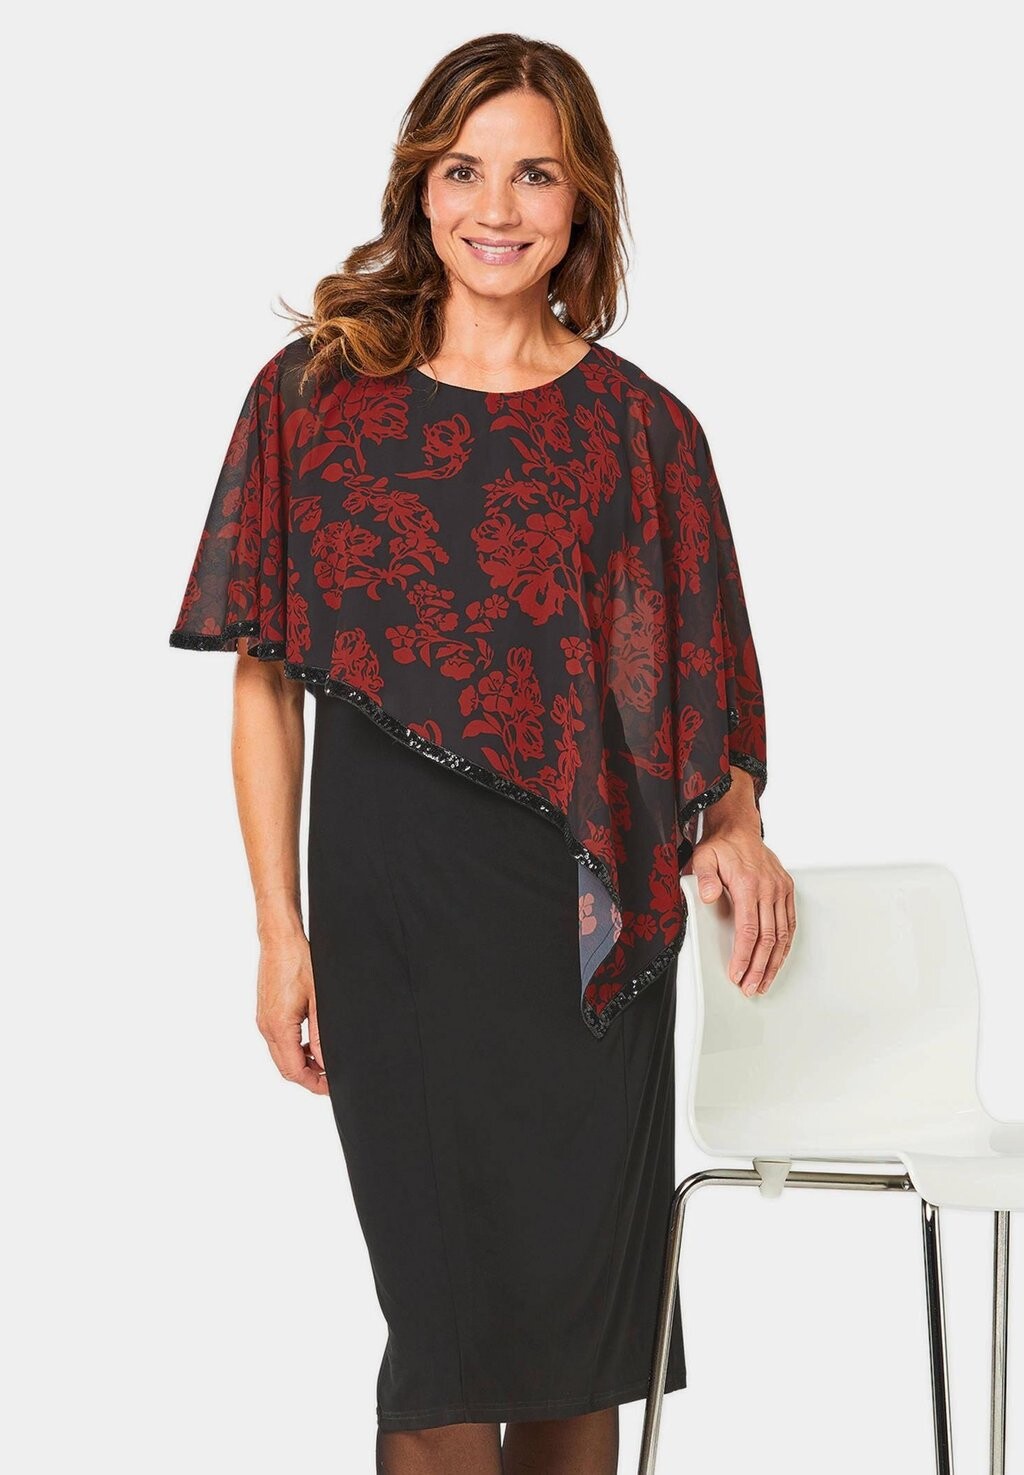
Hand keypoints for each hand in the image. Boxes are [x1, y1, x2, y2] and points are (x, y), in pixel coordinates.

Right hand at [255, 932, 329, 1094]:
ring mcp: (263, 1020)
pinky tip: (311, 1042)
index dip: (313, 1083)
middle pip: (285, 1068)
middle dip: (308, 1077)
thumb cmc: (299, 962)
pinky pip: (278, 1041)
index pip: (294, 1071)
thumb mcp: (319, 1001)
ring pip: (281, 1055)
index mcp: (278, 1027)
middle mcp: (266, 1027)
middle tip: (330, 1077)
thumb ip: (321, 1035)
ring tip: (324, 1059)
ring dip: (301, 1062)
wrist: (280, 940)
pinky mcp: (265, 1013)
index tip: (331, 1087)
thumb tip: (325, 1062)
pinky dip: (294, 1048)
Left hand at [690, 823, 795, 995]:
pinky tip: (778, 960)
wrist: (739, 829)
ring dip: (774, 962)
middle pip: (767, 937)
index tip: (737, 973)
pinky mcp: (786, 890)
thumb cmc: (721, 846)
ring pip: (782, 934)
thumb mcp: (704, 858)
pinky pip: (790, 923)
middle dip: (758, 967)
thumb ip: (704, 878)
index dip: (743, 955)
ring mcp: (780, 889)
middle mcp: (768, 888)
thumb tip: (708, 897)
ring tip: (764, 982)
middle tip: (751, 987)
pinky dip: (785, 945)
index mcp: (748, 884)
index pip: (748, 929)